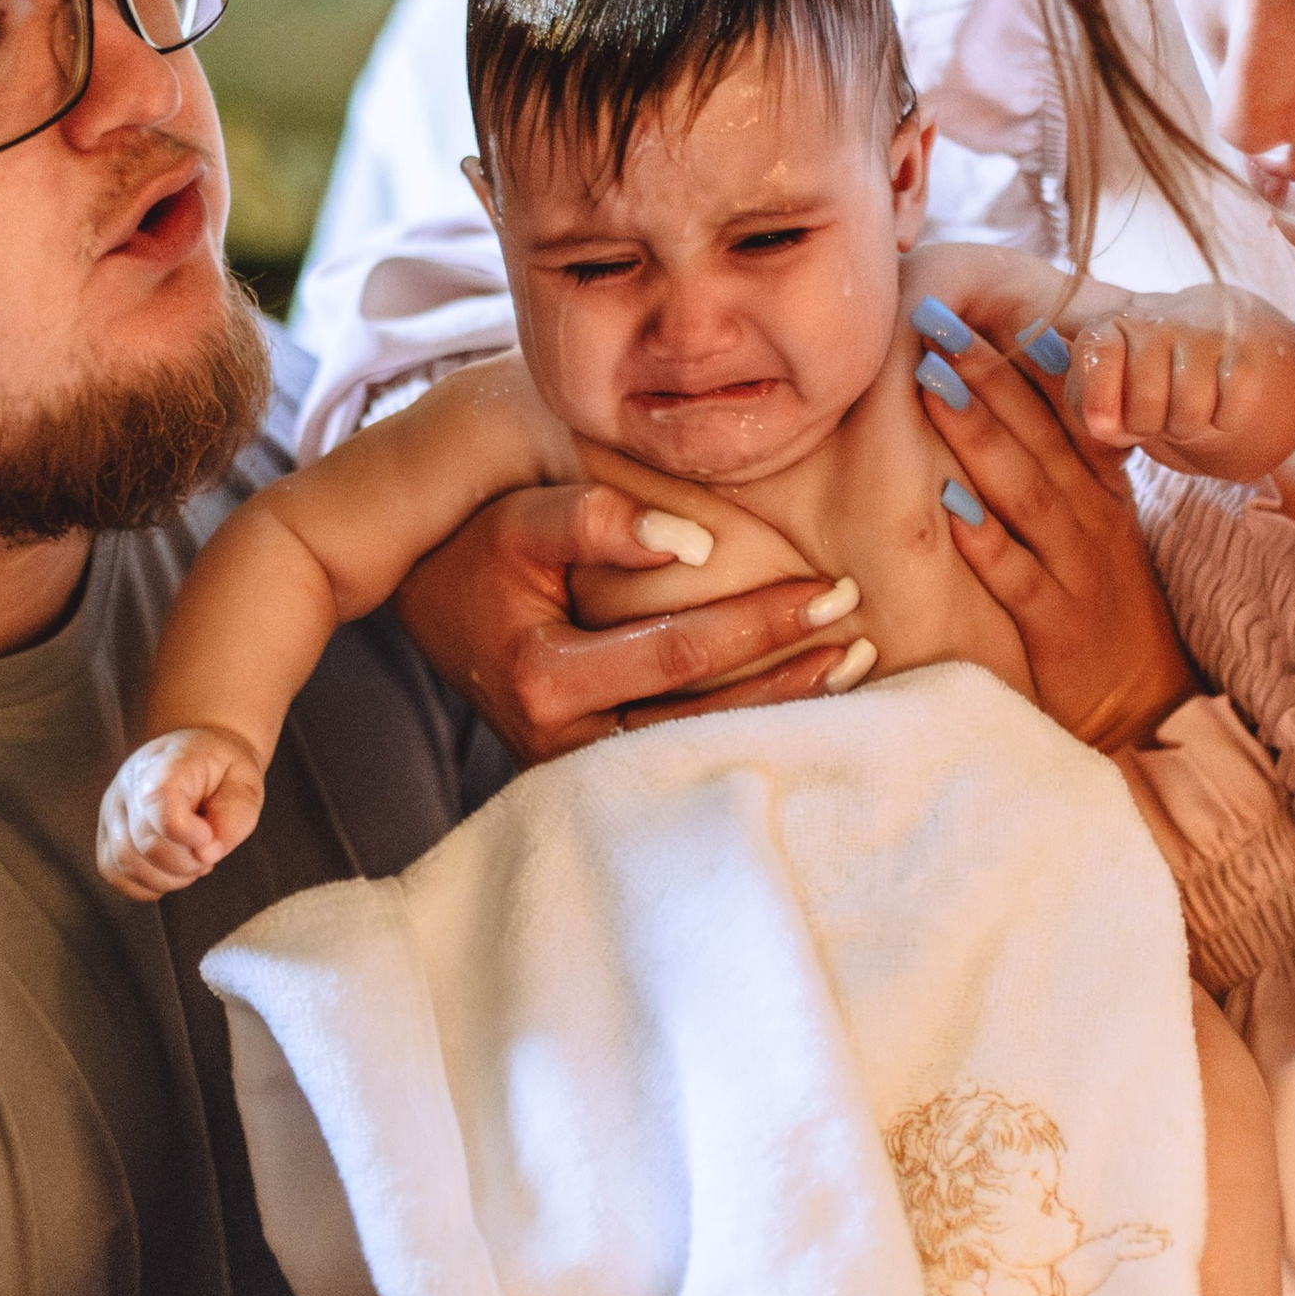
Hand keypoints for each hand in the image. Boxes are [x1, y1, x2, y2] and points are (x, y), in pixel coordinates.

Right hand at [98, 722, 268, 899]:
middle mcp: (129, 784)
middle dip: (186, 863)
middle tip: (208, 854)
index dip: (186, 833)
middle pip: (146, 843)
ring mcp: (112, 809)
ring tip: (192, 863)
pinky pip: (114, 873)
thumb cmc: (224, 772)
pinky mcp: (107, 833)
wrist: (202, 756)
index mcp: (167, 764)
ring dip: (168, 878)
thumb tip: (205, 854)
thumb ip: (234, 820)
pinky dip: (146, 885)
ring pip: (125, 863)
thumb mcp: (247, 786)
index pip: (159, 804)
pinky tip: (171, 872)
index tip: (208, 836)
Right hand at [395, 481, 865, 762]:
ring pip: (702, 752)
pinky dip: (747, 731)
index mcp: (543, 681)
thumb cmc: (481, 551)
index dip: (762, 622)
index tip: (832, 589)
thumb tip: (697, 543)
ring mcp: (579, 772)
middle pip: (707, 719)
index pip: (681, 653)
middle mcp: (562, 745)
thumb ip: (597, 519)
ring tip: (852, 671)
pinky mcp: (595, 777)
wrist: (430, 606)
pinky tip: (806, 705)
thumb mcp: (522, 518)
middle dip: (793, 680)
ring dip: (783, 715)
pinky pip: (684, 758)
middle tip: (864, 636)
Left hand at [907, 300, 1193, 751]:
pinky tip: (948, 504)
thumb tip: (1006, 396)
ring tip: (933, 384)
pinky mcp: (1058, 625)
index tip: (979, 306)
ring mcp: (1078, 570)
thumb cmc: (1102, 606)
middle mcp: (1092, 520)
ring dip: (978, 435)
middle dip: (987, 375)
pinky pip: (1017, 576)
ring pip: (1025, 492)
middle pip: (1037, 436)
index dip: (1021, 359)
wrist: (1145, 706)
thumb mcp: (1094, 527)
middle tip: (939, 321)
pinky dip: (985, 540)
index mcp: (1099, 490)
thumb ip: (1058, 466)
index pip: (1064, 412)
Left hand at [1039, 284, 1294, 483]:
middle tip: (1153, 418)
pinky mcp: (1246, 354)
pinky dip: (1223, 421)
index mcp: (1114, 325)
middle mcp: (1158, 321)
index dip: (1098, 396)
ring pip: (1190, 408)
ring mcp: (1206, 334)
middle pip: (1146, 398)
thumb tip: (1103, 424)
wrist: (1221, 343)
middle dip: (1147, 425)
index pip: (1098, 350)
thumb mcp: (1107, 393)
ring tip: (1184, 415)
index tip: (1103, 423)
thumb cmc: (1149, 380)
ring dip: (1186, 427)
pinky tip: (1218, 408)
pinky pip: (1231, 408)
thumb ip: (1090, 411)